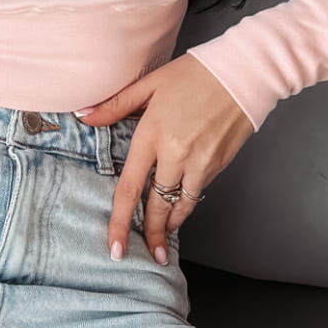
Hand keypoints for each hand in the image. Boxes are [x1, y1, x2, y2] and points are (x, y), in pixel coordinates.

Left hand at [75, 55, 261, 263]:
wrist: (244, 72)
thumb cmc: (195, 74)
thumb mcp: (150, 84)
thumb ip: (115, 105)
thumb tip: (83, 115)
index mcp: (152, 134)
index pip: (129, 189)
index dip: (119, 223)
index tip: (116, 249)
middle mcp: (175, 153)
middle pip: (156, 205)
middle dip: (150, 235)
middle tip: (147, 254)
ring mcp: (200, 161)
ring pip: (180, 204)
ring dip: (170, 225)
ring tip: (162, 241)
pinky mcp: (219, 164)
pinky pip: (198, 192)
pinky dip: (187, 205)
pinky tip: (179, 212)